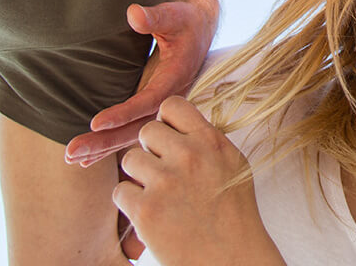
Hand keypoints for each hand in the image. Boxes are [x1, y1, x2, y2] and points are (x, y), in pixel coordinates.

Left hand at [65, 2, 212, 166]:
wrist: (200, 31)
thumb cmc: (186, 21)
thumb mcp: (175, 14)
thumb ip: (154, 16)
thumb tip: (133, 14)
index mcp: (177, 77)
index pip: (150, 101)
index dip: (124, 114)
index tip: (96, 123)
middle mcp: (170, 98)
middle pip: (139, 128)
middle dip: (106, 142)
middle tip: (72, 153)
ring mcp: (161, 107)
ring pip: (134, 134)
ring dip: (103, 147)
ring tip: (72, 159)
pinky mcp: (151, 109)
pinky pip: (132, 132)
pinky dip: (111, 146)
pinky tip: (88, 159)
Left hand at [114, 97, 283, 265]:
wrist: (232, 259)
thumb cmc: (234, 215)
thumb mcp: (232, 165)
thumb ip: (207, 141)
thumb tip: (182, 124)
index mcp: (211, 141)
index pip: (172, 105)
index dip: (165, 121)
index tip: (169, 139)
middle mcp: (189, 155)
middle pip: (146, 131)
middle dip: (150, 151)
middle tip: (162, 174)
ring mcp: (166, 181)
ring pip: (129, 159)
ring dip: (138, 177)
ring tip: (158, 196)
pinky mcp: (146, 209)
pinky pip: (121, 192)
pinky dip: (131, 205)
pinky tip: (151, 216)